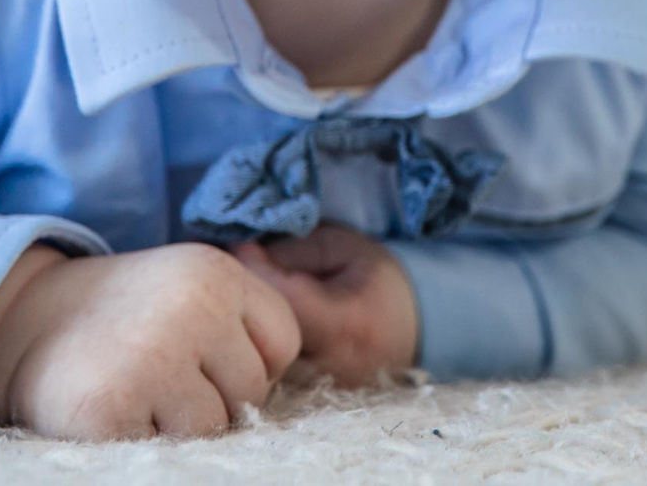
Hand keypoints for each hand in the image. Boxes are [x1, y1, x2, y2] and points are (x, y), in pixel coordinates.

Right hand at [0, 243, 300, 439]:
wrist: (20, 320)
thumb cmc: (120, 316)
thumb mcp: (186, 289)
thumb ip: (237, 323)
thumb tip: (274, 386)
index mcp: (214, 272)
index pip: (282, 342)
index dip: (247, 361)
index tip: (203, 357)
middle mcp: (191, 307)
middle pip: (251, 391)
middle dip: (213, 395)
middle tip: (160, 375)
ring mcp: (153, 358)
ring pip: (212, 428)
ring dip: (177, 424)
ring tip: (137, 391)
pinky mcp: (112, 408)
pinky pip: (165, 454)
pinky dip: (138, 441)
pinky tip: (112, 409)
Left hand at [230, 225, 418, 386]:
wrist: (415, 325)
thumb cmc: (375, 278)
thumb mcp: (341, 248)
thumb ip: (292, 252)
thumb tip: (240, 253)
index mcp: (346, 322)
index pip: (284, 302)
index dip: (254, 273)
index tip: (238, 248)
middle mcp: (333, 365)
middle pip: (266, 339)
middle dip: (245, 305)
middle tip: (231, 274)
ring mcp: (322, 389)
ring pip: (264, 364)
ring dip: (250, 332)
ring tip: (242, 300)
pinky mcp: (314, 399)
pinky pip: (273, 377)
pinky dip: (260, 352)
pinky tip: (257, 327)